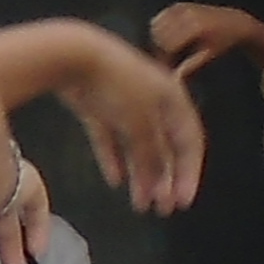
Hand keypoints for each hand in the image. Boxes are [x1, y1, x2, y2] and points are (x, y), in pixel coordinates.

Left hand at [42, 25, 204, 216]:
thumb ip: (152, 156)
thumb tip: (160, 184)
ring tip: (139, 204)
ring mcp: (123, 102)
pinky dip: (113, 158)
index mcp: (173, 99)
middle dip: (165, 180)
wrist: (73, 55)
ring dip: (141, 175)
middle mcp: (153, 99)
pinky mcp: (97, 105)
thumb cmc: (117, 86)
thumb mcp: (141, 124)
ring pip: (137, 146)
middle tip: (163, 209)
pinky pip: (110, 137)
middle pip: (164, 147)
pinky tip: (114, 181)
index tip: (183, 202)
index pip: (190, 142)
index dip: (190, 173)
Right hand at [144, 0, 263, 77]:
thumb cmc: (224, 41)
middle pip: (160, 36)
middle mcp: (187, 15)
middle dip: (160, 48)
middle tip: (168, 58)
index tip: (168, 66)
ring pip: (157, 25)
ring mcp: (183, 8)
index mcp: (195, 28)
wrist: (235, 22)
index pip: (168, 46)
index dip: (166, 59)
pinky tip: (168, 35)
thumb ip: (190, 65)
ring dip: (159, 37)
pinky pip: (160, 16)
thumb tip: (174, 78)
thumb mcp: (210, 55)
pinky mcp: (179, 5)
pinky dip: (160, 26)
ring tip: (169, 47)